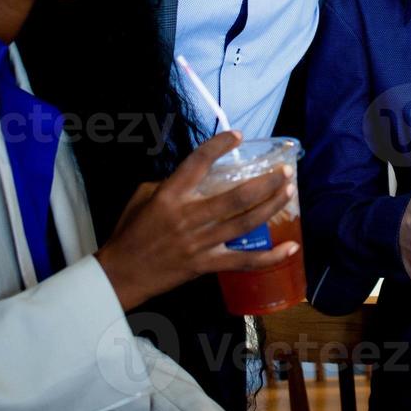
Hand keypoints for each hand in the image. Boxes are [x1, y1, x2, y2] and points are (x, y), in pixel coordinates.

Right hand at [95, 130, 297, 310]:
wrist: (120, 275)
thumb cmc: (130, 232)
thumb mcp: (142, 196)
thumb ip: (169, 182)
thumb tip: (199, 176)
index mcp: (170, 195)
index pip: (198, 162)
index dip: (219, 146)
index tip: (238, 135)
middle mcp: (188, 217)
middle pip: (236, 197)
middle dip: (265, 182)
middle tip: (284, 170)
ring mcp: (199, 243)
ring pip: (244, 223)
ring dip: (271, 206)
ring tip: (289, 191)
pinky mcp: (205, 265)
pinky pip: (243, 261)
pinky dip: (269, 257)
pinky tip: (290, 247)